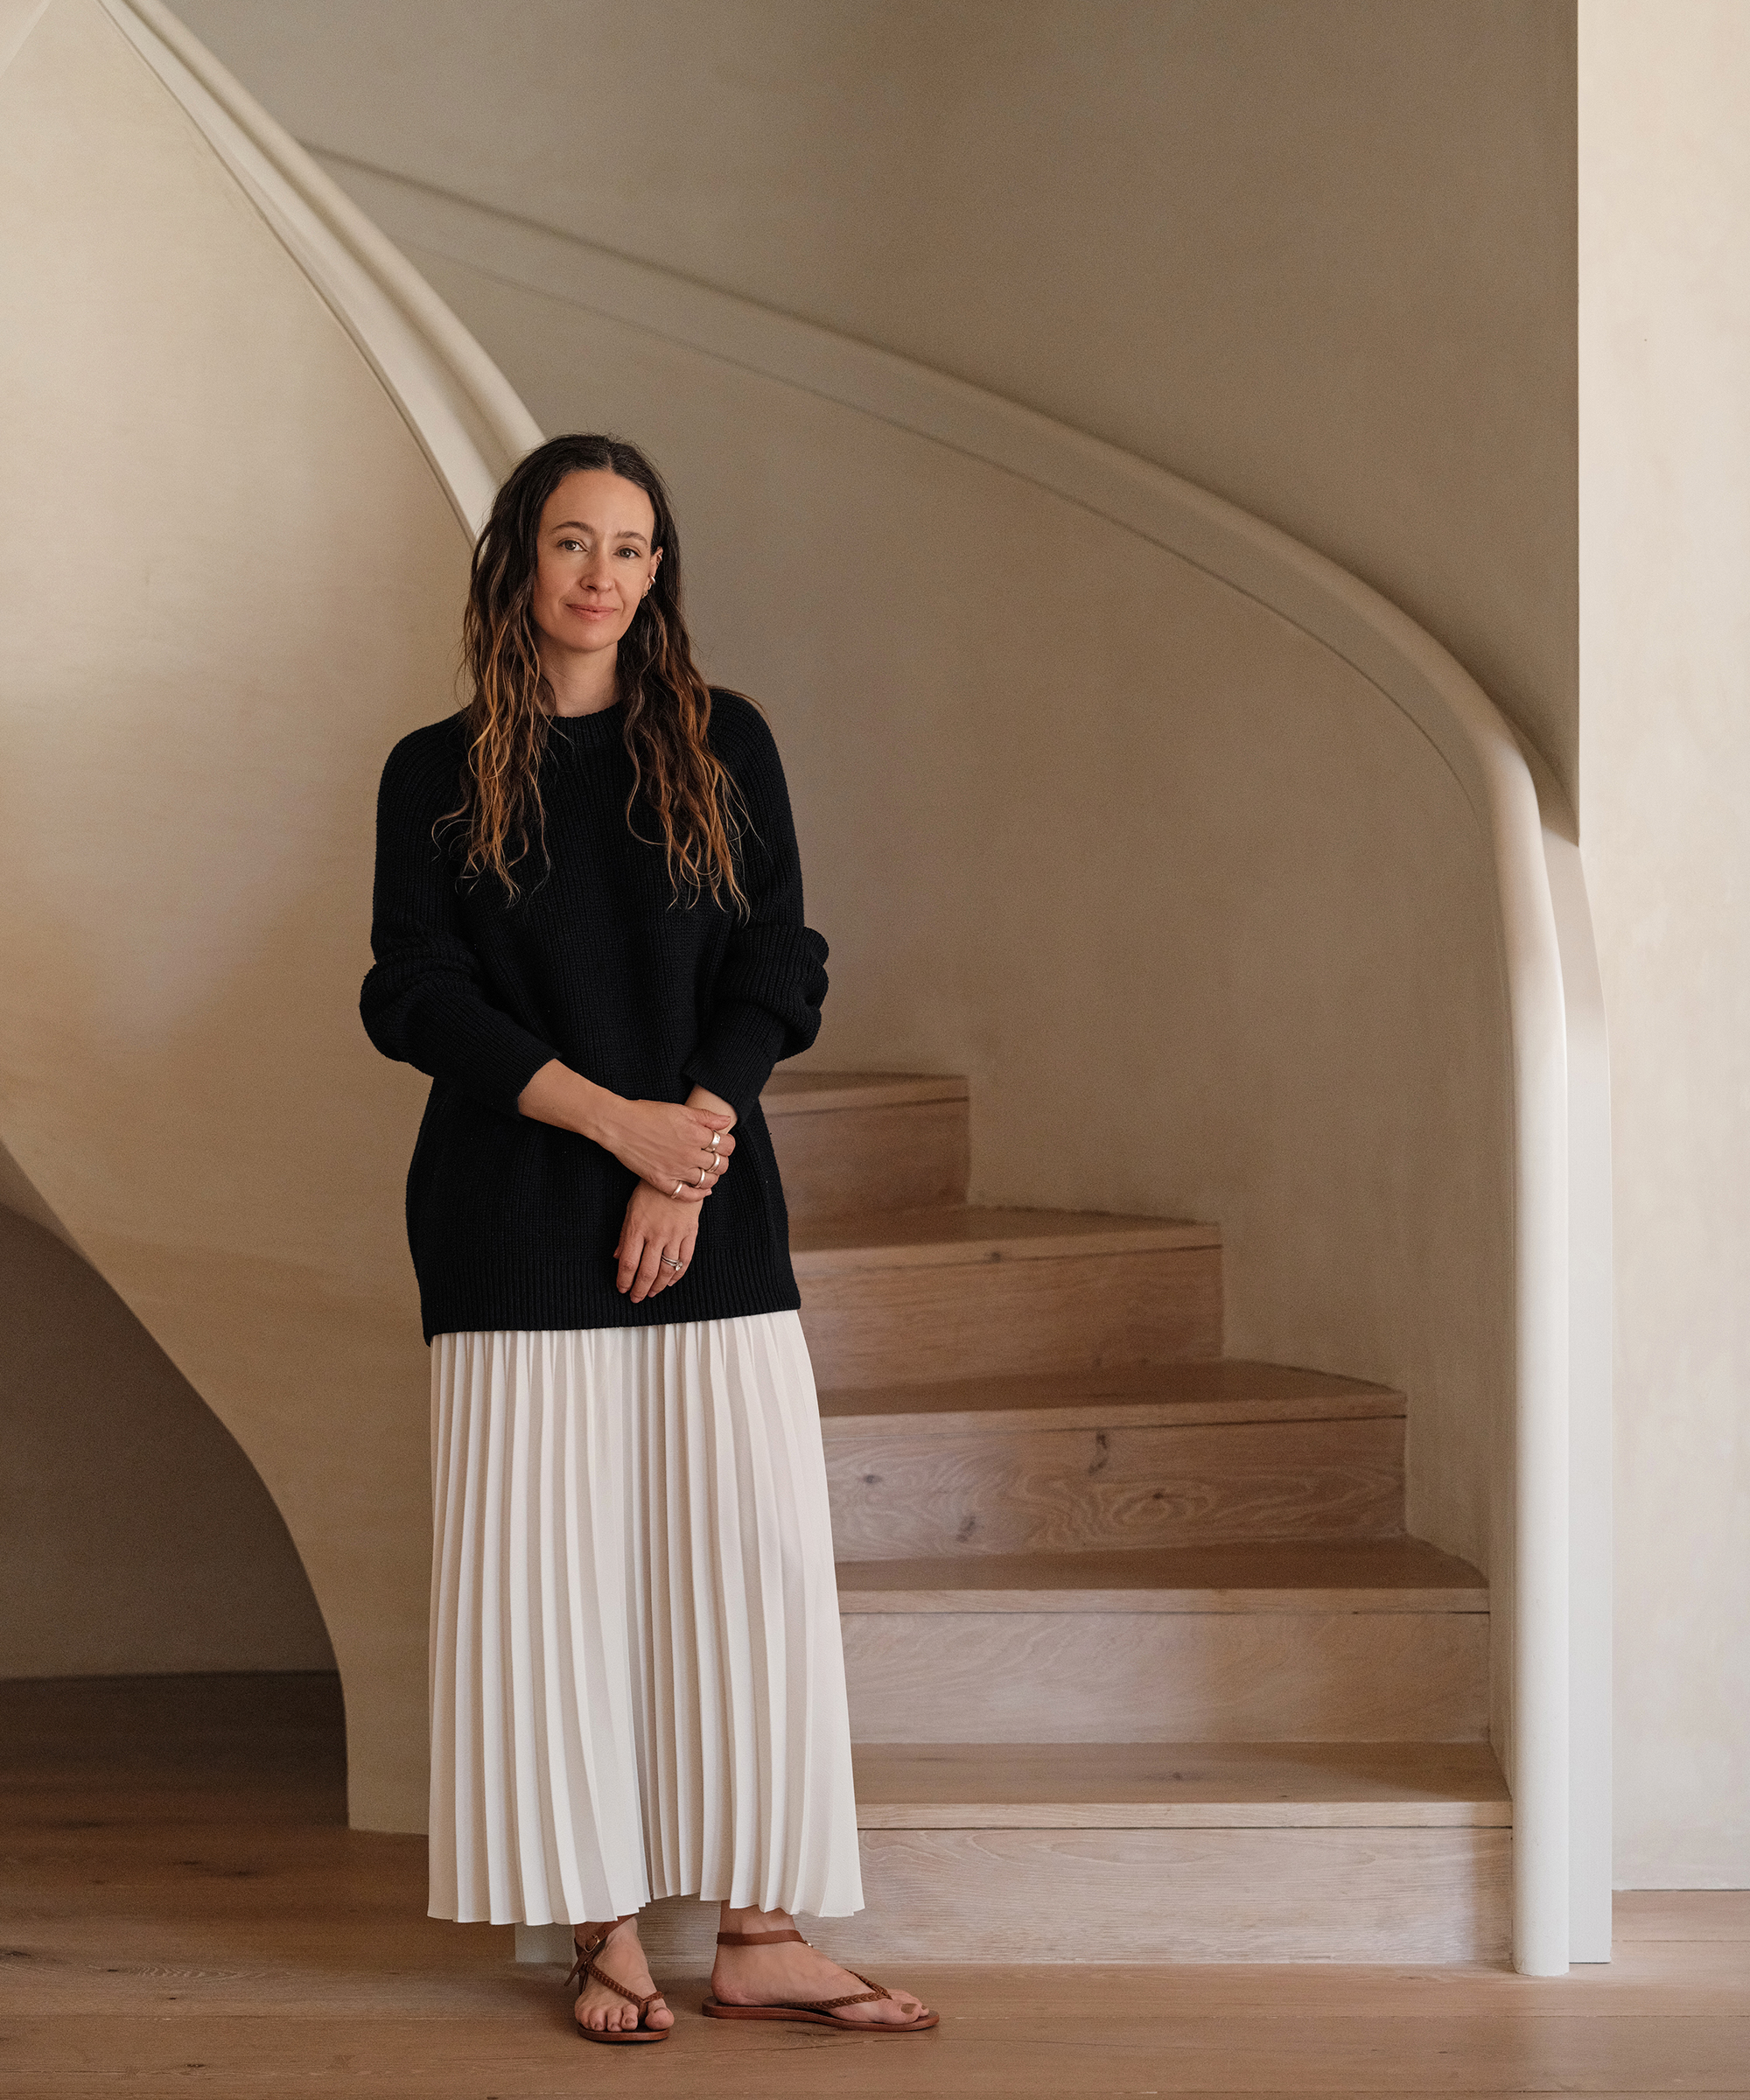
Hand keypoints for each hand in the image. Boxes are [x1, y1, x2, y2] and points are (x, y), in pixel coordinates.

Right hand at [597, 1097, 734, 1201]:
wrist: (619, 1125)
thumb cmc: (648, 1113)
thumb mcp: (680, 1109)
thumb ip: (706, 1117)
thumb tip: (726, 1121)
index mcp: (696, 1135)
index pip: (726, 1145)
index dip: (729, 1144)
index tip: (724, 1143)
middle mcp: (689, 1155)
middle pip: (720, 1164)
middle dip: (723, 1161)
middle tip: (717, 1158)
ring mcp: (676, 1170)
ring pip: (707, 1181)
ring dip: (713, 1177)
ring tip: (709, 1172)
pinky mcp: (662, 1181)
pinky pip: (686, 1195)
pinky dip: (698, 1195)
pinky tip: (702, 1190)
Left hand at [616, 1183, 698, 1301]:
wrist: (679, 1174)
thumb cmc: (651, 1190)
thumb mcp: (631, 1209)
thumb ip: (625, 1235)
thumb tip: (616, 1256)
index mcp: (637, 1228)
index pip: (628, 1262)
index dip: (624, 1280)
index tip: (622, 1288)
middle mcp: (655, 1234)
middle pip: (646, 1271)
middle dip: (640, 1289)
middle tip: (637, 1298)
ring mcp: (674, 1234)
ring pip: (666, 1269)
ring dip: (658, 1286)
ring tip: (652, 1293)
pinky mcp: (690, 1233)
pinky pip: (685, 1260)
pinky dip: (677, 1275)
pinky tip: (670, 1281)